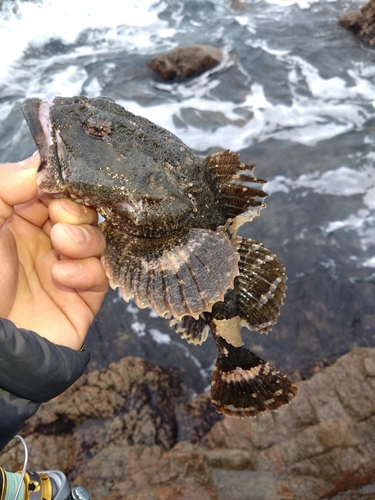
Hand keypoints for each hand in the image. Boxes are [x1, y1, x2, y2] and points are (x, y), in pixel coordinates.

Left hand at [0, 154, 108, 349]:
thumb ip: (5, 184)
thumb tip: (38, 163)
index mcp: (18, 221)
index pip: (54, 192)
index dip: (62, 186)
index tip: (58, 186)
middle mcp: (44, 243)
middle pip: (81, 212)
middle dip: (75, 211)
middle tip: (60, 218)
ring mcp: (66, 268)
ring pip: (96, 239)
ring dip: (84, 238)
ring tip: (61, 247)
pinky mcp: (84, 296)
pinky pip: (102, 274)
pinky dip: (86, 271)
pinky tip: (62, 277)